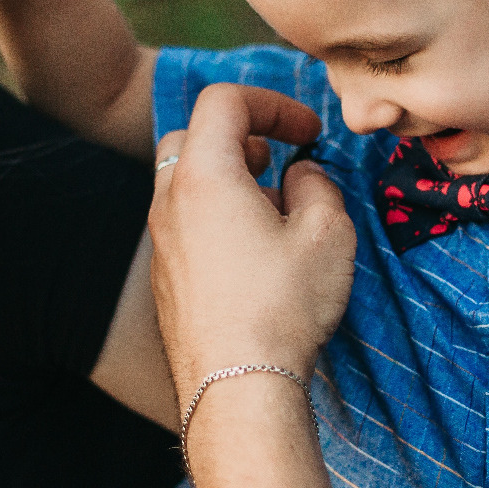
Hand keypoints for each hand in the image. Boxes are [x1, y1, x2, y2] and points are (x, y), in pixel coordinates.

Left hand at [148, 83, 354, 396]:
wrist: (237, 386)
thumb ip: (317, 184)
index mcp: (204, 175)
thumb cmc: (283, 307)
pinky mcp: (165, 280)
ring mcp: (161, 243)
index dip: (272, 104)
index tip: (307, 132)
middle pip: (191, 137)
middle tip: (275, 163)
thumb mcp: (328, 231)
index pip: (224, 101)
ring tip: (273, 214)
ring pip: (184, 185)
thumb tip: (300, 175)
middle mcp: (169, 202)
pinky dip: (215, 220)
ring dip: (227, 182)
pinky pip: (184, 227)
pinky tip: (254, 258)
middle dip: (238, 137)